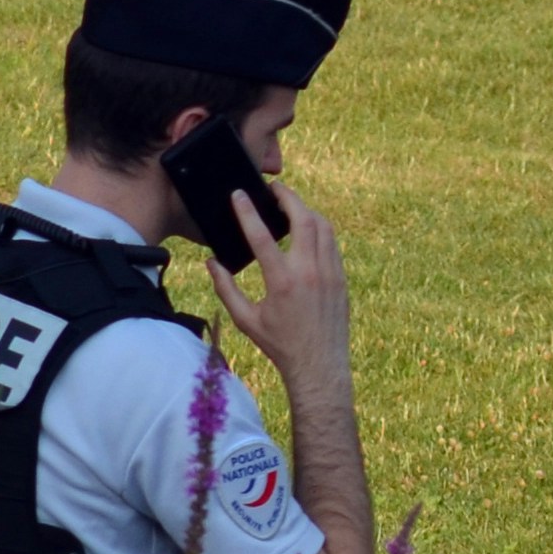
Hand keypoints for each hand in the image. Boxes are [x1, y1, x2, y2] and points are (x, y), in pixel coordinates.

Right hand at [204, 179, 352, 393]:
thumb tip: (211, 262)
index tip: (239, 194)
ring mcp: (329, 273)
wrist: (319, 364)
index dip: (247, 211)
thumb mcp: (245, 319)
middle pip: (303, 218)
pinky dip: (319, 229)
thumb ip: (225, 288)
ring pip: (323, 226)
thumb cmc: (279, 344)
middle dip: (288, 197)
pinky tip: (307, 229)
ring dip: (306, 210)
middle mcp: (309, 272)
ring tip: (290, 205)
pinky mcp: (341, 278)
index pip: (262, 236)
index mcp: (282, 281)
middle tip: (273, 188)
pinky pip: (332, 243)